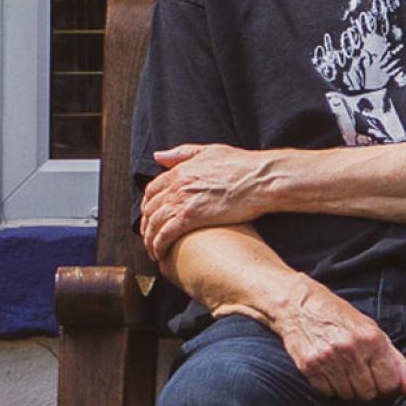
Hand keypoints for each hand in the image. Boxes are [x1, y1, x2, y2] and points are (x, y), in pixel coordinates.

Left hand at [140, 144, 276, 260]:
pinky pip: (165, 234)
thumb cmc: (242, 165)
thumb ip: (183, 153)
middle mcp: (177, 185)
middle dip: (146, 225)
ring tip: (153, 250)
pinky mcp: (192, 217)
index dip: (148, 205)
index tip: (151, 216)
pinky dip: (158, 245)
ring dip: (149, 239)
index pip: (152, 190)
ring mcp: (183, 201)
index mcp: (180, 170)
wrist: (260, 179)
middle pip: (149, 208)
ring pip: (154, 223)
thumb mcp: (210, 151)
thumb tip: (158, 156)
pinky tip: (159, 254)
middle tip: (149, 237)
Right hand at [227, 276, 405, 402]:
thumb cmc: (341, 318)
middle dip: (367, 389)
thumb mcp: (373, 331)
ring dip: (348, 389)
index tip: (381, 380)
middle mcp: (351, 349)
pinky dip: (330, 387)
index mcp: (372, 338)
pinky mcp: (310, 366)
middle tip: (360, 373)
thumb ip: (395, 361)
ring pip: (348, 396)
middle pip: (368, 393)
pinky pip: (328, 393)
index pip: (389, 383)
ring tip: (343, 369)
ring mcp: (329, 359)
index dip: (387, 387)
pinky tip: (329, 370)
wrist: (300, 305)